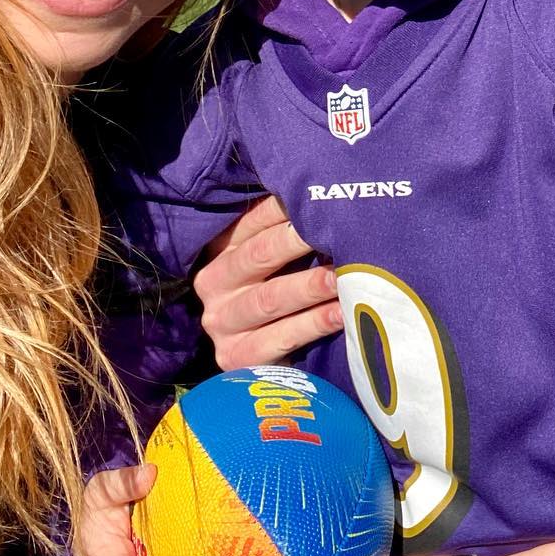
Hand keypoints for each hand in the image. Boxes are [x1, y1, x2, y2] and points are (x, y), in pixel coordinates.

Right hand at [193, 194, 342, 367]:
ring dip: (309, 286)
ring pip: (270, 298)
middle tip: (335, 228)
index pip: (252, 223)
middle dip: (299, 240)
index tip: (319, 194)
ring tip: (342, 274)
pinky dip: (313, 325)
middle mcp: (212, 285)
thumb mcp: (267, 259)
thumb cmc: (273, 291)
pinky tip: (340, 313)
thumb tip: (320, 193)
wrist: (251, 362)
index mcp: (219, 252)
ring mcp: (221, 324)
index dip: (285, 208)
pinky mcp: (237, 358)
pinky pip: (280, 338)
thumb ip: (281, 230)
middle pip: (259, 256)